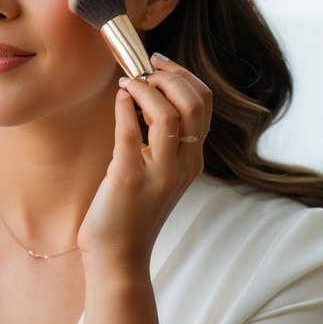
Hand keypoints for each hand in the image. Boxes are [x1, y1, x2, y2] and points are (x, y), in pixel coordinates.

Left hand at [79, 55, 211, 263]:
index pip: (204, 105)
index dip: (184, 76)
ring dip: (147, 89)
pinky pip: (130, 132)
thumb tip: (142, 98)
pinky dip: (123, 107)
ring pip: (169, 114)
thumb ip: (158, 144)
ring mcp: (160, 174)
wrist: (119, 259)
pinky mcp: (130, 180)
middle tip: (145, 68)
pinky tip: (118, 98)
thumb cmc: (130, 215)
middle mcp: (183, 165)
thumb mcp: (156, 175)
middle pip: (195, 103)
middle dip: (170, 76)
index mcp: (192, 161)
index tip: (159, 64)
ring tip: (129, 82)